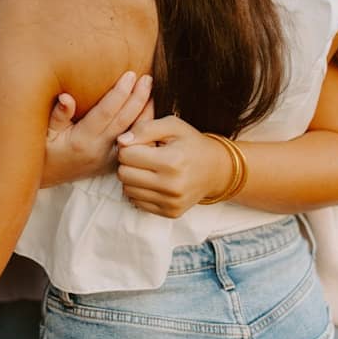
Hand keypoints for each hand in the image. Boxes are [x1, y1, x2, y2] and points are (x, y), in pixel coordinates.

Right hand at [41, 71, 152, 187]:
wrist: (48, 178)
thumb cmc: (44, 150)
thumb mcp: (45, 132)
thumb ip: (58, 115)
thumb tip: (67, 97)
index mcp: (82, 140)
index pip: (105, 113)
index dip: (119, 93)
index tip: (130, 75)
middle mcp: (99, 150)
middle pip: (124, 121)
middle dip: (138, 98)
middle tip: (147, 78)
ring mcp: (108, 158)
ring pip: (133, 133)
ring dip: (145, 112)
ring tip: (152, 91)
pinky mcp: (113, 162)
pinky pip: (133, 143)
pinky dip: (143, 127)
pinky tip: (149, 111)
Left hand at [117, 115, 231, 217]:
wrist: (216, 169)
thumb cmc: (191, 143)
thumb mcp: (172, 125)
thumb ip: (145, 128)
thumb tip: (121, 142)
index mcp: (172, 161)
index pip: (126, 155)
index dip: (130, 146)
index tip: (142, 144)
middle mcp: (172, 186)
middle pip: (123, 174)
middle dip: (128, 163)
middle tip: (143, 156)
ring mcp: (171, 202)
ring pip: (127, 190)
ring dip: (133, 177)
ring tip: (150, 168)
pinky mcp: (170, 212)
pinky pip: (137, 202)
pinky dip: (141, 191)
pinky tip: (154, 181)